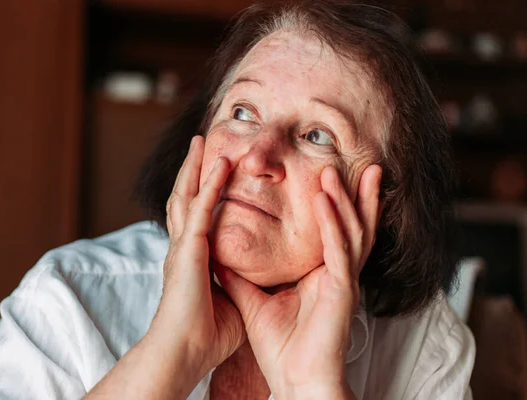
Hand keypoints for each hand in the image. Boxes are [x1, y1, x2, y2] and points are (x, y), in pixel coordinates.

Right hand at [151, 135, 245, 381]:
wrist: (184, 352)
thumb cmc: (205, 335)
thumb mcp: (229, 299)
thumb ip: (239, 281)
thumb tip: (257, 276)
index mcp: (190, 259)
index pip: (194, 217)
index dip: (200, 193)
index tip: (210, 174)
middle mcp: (182, 247)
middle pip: (184, 198)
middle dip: (191, 170)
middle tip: (200, 144)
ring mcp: (182, 247)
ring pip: (186, 196)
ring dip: (196, 167)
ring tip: (203, 142)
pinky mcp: (188, 250)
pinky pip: (201, 210)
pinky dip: (210, 185)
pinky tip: (220, 164)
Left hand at [214, 165, 381, 398]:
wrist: (294, 381)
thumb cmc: (282, 347)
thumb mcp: (255, 300)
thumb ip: (242, 274)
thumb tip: (218, 251)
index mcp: (323, 275)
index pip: (333, 231)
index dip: (335, 204)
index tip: (329, 175)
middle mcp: (338, 274)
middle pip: (351, 226)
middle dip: (355, 194)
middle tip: (359, 164)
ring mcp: (343, 281)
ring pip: (350, 231)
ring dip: (343, 199)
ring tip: (334, 171)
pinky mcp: (342, 291)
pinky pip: (339, 251)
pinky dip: (333, 224)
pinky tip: (325, 201)